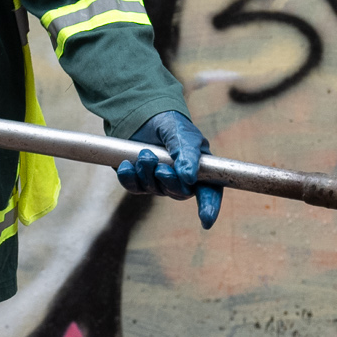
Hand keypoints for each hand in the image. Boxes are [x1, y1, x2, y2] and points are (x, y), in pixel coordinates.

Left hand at [119, 109, 220, 228]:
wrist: (143, 116)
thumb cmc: (171, 124)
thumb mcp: (183, 134)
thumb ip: (187, 154)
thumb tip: (189, 178)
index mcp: (200, 169)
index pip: (209, 192)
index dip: (209, 206)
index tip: (206, 220)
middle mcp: (181, 180)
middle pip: (179, 193)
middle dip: (168, 181)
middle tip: (159, 167)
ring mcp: (159, 182)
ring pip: (155, 189)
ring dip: (148, 173)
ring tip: (144, 154)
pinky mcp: (139, 181)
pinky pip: (134, 187)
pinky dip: (129, 177)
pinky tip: (126, 164)